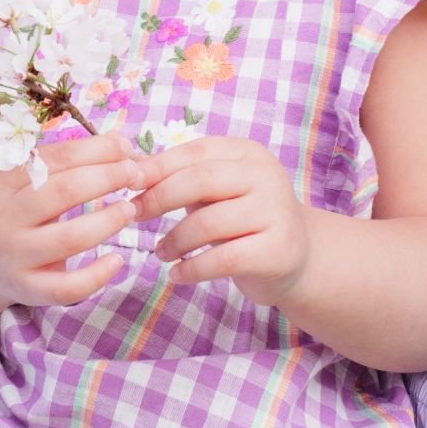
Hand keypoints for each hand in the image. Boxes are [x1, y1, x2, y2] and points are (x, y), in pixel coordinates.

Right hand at [0, 133, 153, 308]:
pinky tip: (117, 260)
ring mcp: (12, 256)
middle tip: (135, 175)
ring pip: (71, 238)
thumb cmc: (7, 203)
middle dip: (109, 179)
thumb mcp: (16, 172)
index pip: (58, 157)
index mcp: (0, 179)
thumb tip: (121, 146)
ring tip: (129, 209)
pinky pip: (66, 288)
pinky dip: (97, 277)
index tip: (127, 149)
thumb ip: (62, 158)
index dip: (98, 150)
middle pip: (66, 192)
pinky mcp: (24, 289)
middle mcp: (2, 217)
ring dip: (109, 221)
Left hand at [134, 136, 313, 306]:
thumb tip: (131, 168)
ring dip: (175, 240)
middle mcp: (266, 177)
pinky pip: (223, 259)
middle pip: (200, 180)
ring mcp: (275, 213)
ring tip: (160, 253)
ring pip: (208, 223)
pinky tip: (177, 275)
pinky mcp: (277, 251)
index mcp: (249, 153)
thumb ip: (183, 178)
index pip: (195, 152)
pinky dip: (192, 269)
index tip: (127, 183)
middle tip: (134, 215)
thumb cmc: (246, 220)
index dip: (158, 167)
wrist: (299, 258)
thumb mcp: (219, 192)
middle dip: (159, 198)